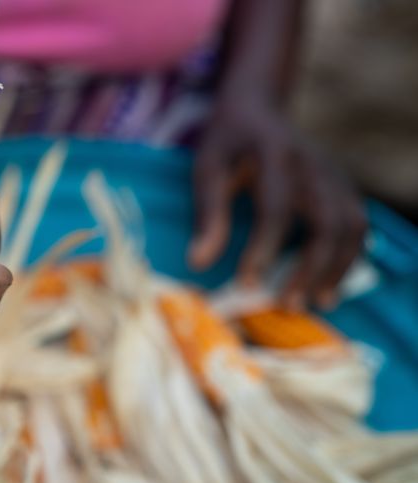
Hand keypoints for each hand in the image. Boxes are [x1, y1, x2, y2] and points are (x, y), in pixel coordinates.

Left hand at [189, 95, 366, 308]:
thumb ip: (207, 214)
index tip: (247, 284)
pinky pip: (357, 225)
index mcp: (274, 155)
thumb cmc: (227, 142)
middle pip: (326, 221)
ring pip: (351, 226)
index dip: (263, 249)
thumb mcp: (207, 168)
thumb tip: (197, 264)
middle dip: (310, 267)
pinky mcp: (342, 185)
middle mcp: (312, 164)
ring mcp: (333, 174)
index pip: (275, 208)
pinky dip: (348, 257)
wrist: (259, 106)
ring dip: (337, 268)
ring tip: (315, 302)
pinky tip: (327, 284)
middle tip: (287, 304)